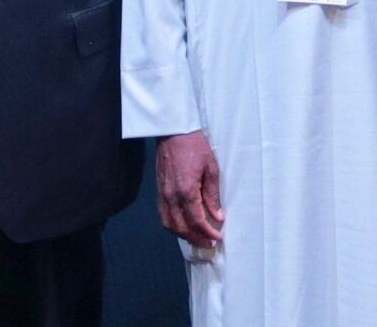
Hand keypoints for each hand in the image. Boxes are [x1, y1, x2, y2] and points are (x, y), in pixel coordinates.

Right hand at [156, 131, 225, 246]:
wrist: (173, 132)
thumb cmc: (194, 146)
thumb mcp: (211, 169)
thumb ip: (213, 195)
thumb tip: (218, 216)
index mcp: (186, 191)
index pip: (197, 221)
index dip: (208, 233)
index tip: (218, 237)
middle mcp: (171, 197)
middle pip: (182, 228)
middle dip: (196, 239)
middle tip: (209, 244)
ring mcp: (162, 195)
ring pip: (169, 225)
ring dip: (183, 235)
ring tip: (197, 238)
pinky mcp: (158, 191)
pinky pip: (163, 216)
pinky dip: (173, 226)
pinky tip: (182, 227)